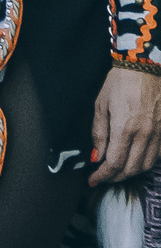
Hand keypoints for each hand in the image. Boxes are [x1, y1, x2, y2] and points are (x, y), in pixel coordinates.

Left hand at [92, 67, 160, 185]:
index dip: (103, 176)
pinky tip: (135, 159)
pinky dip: (146, 162)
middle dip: (115, 177)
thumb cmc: (119, 84)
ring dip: (131, 172)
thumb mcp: (100, 106)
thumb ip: (99, 134)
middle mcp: (145, 133)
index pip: (114, 163)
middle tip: (103, 177)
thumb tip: (97, 156)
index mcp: (125, 127)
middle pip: (132, 168)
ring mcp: (159, 132)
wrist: (144, 68)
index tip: (93, 180)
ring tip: (117, 170)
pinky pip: (158, 155)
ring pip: (147, 164)